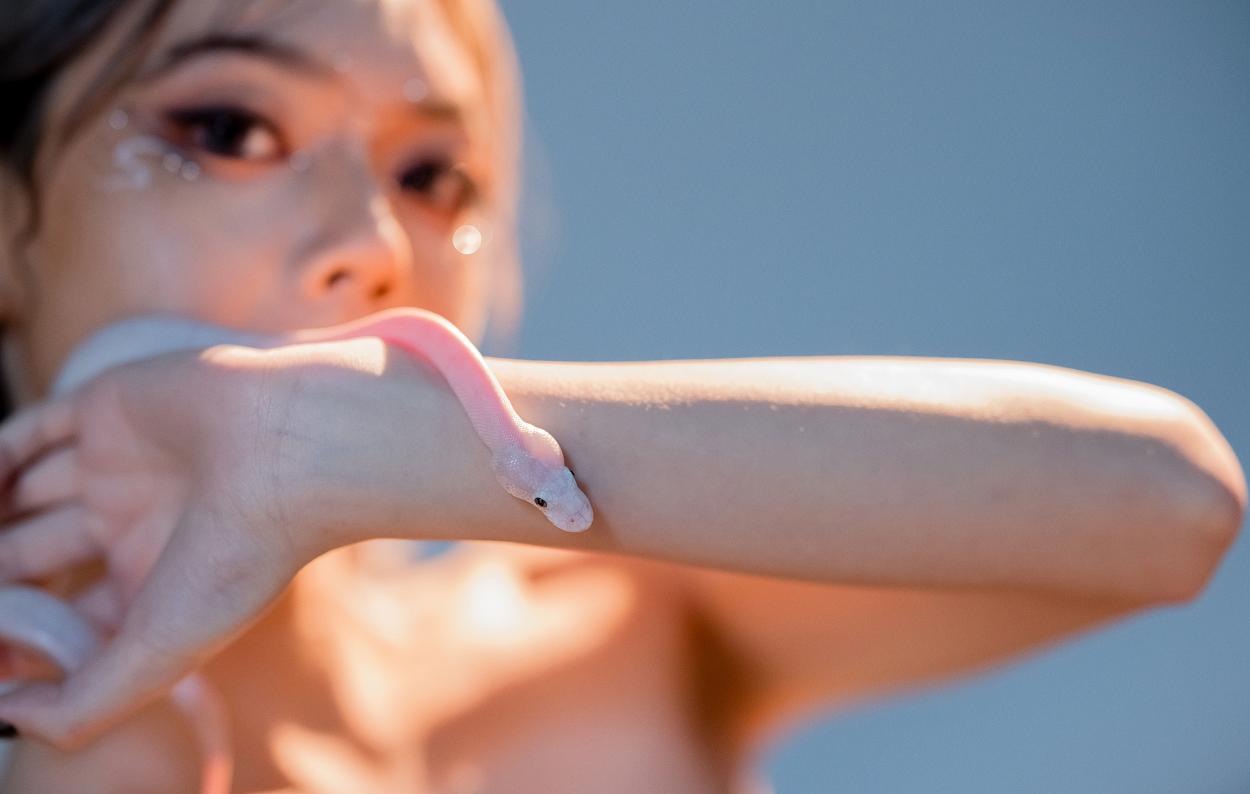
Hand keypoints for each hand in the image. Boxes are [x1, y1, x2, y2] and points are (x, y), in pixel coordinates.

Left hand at [0, 345, 308, 747]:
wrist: (293, 450)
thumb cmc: (241, 553)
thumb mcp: (162, 650)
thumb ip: (86, 702)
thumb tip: (8, 718)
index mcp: (154, 578)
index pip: (64, 617)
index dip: (16, 641)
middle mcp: (133, 520)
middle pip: (30, 555)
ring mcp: (118, 462)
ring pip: (20, 493)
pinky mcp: (105, 406)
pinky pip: (24, 434)